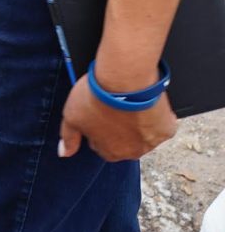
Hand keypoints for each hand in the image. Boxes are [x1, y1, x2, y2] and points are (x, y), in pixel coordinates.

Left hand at [59, 74, 176, 161]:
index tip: (99, 111)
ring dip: (139, 123)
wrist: (125, 77)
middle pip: (124, 142)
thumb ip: (68, 137)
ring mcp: (151, 143)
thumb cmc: (97, 95)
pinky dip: (157, 118)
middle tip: (116, 105)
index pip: (102, 144)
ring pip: (144, 135)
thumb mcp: (71, 115)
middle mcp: (132, 153)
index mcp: (109, 152)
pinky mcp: (166, 129)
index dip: (100, 126)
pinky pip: (162, 126)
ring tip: (131, 101)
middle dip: (120, 127)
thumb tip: (64, 153)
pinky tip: (148, 104)